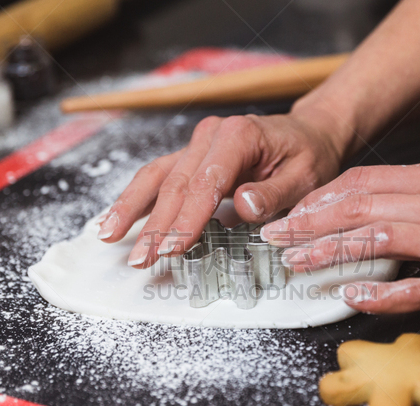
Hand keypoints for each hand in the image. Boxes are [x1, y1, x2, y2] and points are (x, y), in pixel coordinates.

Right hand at [98, 108, 346, 267]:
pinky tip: (119, 219)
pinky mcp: (192, 156)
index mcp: (240, 135)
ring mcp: (199, 143)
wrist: (309, 133)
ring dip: (132, 208)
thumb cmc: (309, 155)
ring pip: (157, 176)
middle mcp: (212, 135)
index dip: (187, 217)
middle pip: (175, 182)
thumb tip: (244, 207)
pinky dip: (138, 198)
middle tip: (140, 259)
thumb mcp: (306, 176)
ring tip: (109, 236)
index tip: (173, 247)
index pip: (206, 182)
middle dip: (155, 224)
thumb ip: (275, 193)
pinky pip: (160, 176)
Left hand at [262, 162, 419, 315]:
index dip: (321, 196)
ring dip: (328, 250)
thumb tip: (380, 206)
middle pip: (359, 205)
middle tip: (273, 237)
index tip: (293, 210)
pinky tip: (349, 293)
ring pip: (376, 238)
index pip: (366, 180)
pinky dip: (378, 290)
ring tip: (293, 263)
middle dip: (308, 220)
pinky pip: (415, 287)